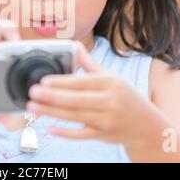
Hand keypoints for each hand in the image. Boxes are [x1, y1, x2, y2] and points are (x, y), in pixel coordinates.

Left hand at [26, 42, 161, 146]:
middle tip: (32, 92)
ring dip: (52, 112)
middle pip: (76, 100)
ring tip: (33, 107)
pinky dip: (66, 133)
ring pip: (75, 116)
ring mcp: (106, 120)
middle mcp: (109, 102)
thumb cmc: (125, 97)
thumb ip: (90, 63)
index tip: (44, 80)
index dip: (62, 82)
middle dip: (52, 97)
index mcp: (110, 84)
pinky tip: (50, 128)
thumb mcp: (112, 77)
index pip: (82, 82)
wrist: (146, 125)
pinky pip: (81, 134)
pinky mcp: (102, 135)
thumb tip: (74, 44)